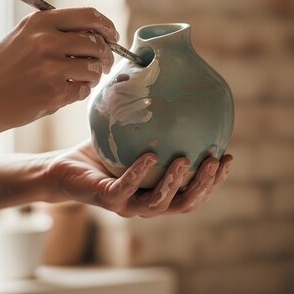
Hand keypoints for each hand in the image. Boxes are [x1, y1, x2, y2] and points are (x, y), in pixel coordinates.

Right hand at [0, 8, 117, 132]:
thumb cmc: (1, 70)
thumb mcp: (23, 37)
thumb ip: (56, 32)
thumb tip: (97, 34)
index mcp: (40, 22)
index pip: (89, 16)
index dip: (107, 26)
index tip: (113, 36)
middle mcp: (47, 40)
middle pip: (97, 43)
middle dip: (105, 56)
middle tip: (101, 65)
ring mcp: (51, 66)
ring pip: (94, 68)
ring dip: (92, 77)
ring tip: (78, 80)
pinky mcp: (54, 91)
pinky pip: (83, 90)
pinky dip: (78, 92)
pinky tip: (63, 92)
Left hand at [44, 141, 233, 217]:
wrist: (64, 169)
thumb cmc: (102, 153)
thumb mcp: (134, 138)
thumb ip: (157, 127)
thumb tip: (174, 88)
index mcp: (159, 194)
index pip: (194, 194)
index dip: (215, 181)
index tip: (229, 157)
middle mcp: (146, 205)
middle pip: (184, 204)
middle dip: (204, 185)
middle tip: (215, 161)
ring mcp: (127, 205)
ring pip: (159, 203)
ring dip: (175, 182)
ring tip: (186, 159)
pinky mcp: (107, 199)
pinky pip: (126, 187)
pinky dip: (139, 173)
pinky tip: (151, 155)